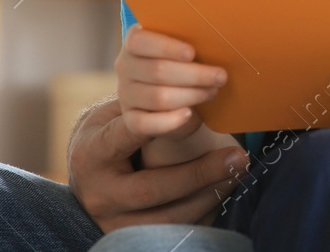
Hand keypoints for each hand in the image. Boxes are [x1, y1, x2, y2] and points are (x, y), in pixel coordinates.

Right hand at [68, 95, 249, 231]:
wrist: (90, 173)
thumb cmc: (111, 131)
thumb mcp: (116, 113)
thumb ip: (144, 105)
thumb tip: (191, 91)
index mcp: (92, 153)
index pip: (126, 137)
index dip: (160, 124)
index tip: (192, 113)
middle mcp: (99, 193)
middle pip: (152, 188)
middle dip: (199, 174)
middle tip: (238, 155)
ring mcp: (114, 221)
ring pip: (167, 217)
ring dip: (210, 195)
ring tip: (239, 171)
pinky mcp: (132, 238)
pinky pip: (175, 231)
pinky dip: (205, 212)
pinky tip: (227, 190)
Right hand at [115, 25, 226, 139]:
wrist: (174, 100)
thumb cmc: (183, 64)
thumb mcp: (183, 49)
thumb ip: (190, 41)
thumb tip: (215, 41)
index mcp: (134, 43)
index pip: (139, 41)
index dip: (166, 47)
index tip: (192, 53)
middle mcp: (125, 67)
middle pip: (157, 71)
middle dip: (194, 74)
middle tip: (220, 76)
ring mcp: (126, 95)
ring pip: (158, 97)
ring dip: (191, 95)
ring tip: (213, 91)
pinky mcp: (130, 119)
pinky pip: (146, 124)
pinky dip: (169, 121)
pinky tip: (188, 114)